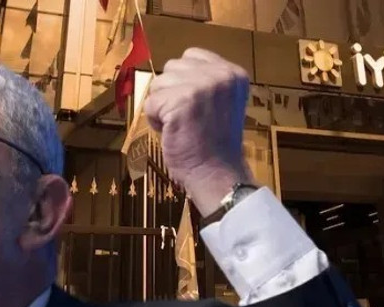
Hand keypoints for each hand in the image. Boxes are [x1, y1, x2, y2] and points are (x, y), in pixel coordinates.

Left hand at [143, 48, 253, 215]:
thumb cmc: (215, 144)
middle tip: (188, 118)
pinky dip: (155, 121)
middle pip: (172, 68)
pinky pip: (150, 103)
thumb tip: (173, 73)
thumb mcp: (221, 101)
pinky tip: (173, 133)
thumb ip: (205, 82)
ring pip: (158, 84)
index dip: (184, 81)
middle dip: (172, 93)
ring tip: (180, 125)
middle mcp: (220, 74)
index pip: (192, 56)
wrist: (217, 173)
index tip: (197, 106)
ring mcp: (201, 86)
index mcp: (234, 73)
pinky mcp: (181, 101)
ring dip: (162, 106)